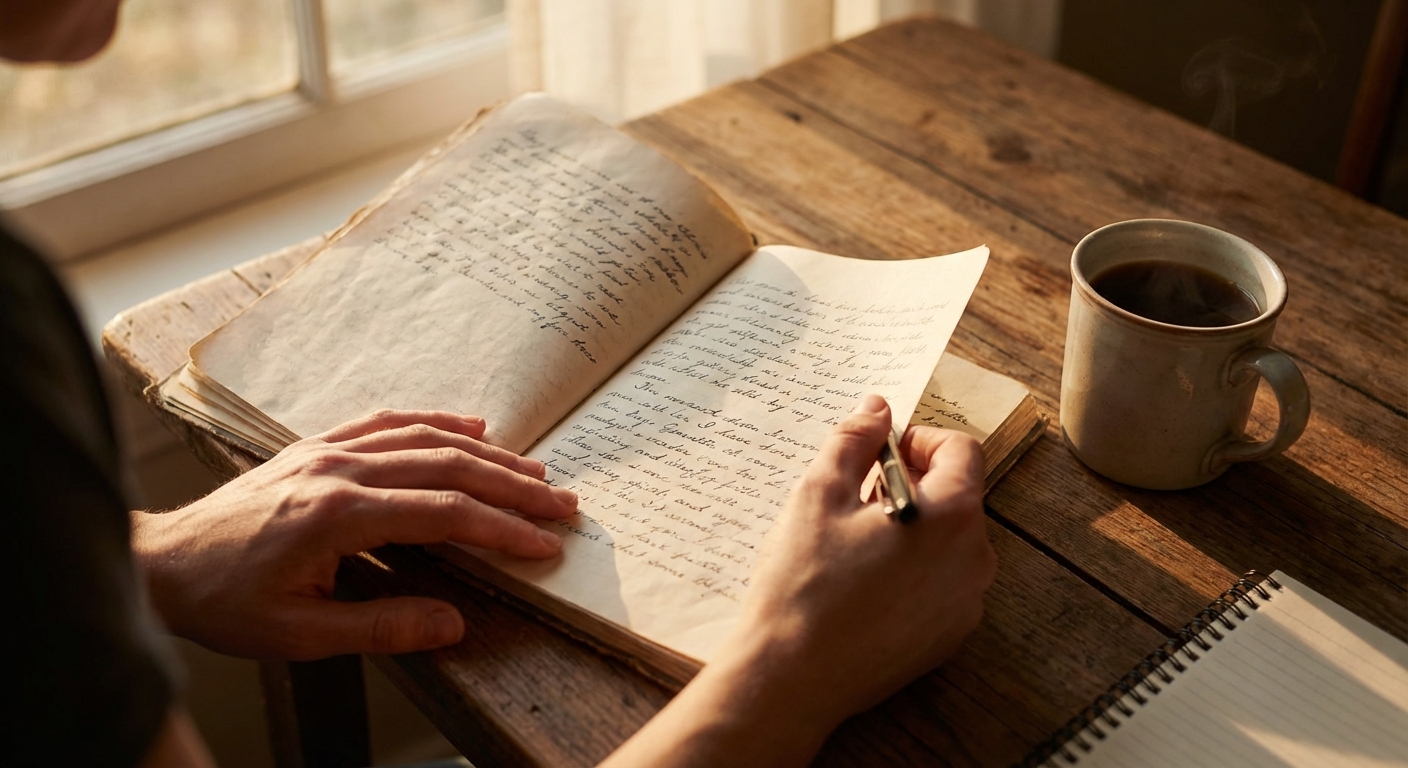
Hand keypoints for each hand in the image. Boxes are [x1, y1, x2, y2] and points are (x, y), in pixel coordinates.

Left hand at [131, 409, 576, 659]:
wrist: (161, 564)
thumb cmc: (224, 603)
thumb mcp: (301, 634)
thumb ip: (382, 626)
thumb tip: (454, 623)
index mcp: (338, 516)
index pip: (445, 516)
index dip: (502, 531)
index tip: (545, 546)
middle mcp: (338, 470)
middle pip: (448, 467)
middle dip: (513, 487)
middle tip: (562, 504)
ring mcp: (326, 451)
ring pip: (425, 440)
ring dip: (487, 454)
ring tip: (534, 471)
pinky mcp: (315, 446)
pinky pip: (387, 422)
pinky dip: (435, 422)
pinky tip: (471, 428)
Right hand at [601, 394, 994, 766]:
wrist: (791, 678)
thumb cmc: (803, 583)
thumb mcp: (818, 494)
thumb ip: (854, 440)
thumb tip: (876, 408)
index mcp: (951, 516)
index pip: (960, 450)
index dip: (917, 440)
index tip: (877, 453)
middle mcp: (974, 560)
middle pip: (956, 497)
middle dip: (909, 484)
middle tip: (852, 497)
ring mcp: (965, 604)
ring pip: (947, 542)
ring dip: (909, 528)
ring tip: (851, 544)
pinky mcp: (948, 638)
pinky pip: (940, 584)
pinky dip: (911, 572)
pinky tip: (861, 585)